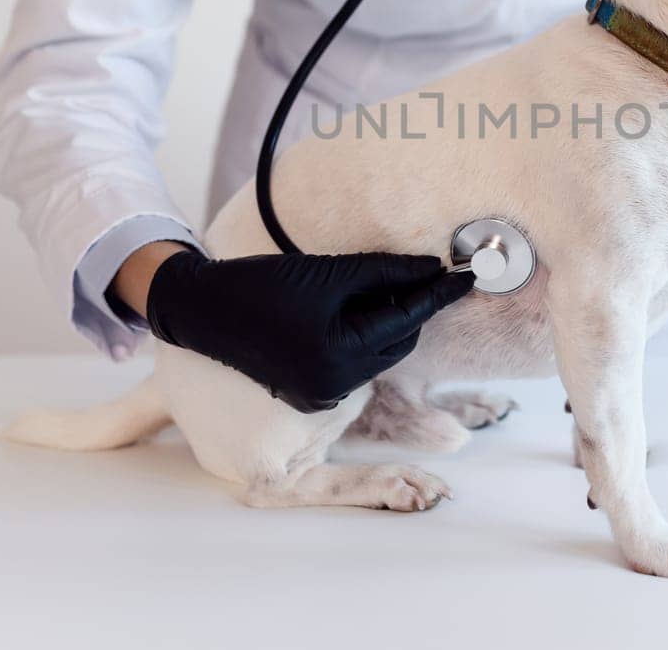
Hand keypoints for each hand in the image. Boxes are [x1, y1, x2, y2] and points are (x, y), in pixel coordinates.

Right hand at [142, 248, 473, 412]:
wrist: (203, 310)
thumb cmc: (262, 283)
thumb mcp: (328, 272)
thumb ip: (383, 272)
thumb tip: (429, 270)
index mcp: (338, 355)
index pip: (405, 320)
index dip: (436, 294)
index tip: (464, 277)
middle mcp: (333, 385)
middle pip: (396, 341)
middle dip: (409, 307)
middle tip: (415, 272)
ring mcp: (320, 396)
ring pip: (378, 355)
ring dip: (384, 324)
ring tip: (373, 289)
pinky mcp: (309, 396)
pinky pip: (355, 367)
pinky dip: (360, 340)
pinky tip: (348, 314)